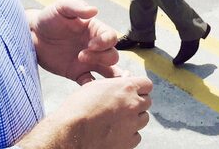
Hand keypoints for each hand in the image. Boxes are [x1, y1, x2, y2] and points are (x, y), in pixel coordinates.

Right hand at [19, 76, 152, 148]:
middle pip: (147, 101)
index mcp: (126, 88)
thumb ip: (115, 82)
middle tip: (123, 106)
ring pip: (144, 119)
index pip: (147, 84)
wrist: (71, 132)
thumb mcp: (96, 86)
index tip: (134, 91)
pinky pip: (136, 136)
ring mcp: (132, 124)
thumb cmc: (79, 108)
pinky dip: (129, 134)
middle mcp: (133, 105)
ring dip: (135, 118)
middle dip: (137, 102)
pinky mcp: (129, 141)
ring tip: (118, 120)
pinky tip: (116, 132)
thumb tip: (126, 77)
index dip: (140, 87)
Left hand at [29, 0, 122, 83]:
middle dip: (102, 58)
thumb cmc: (49, 17)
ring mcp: (88, 61)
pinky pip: (90, 83)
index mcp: (95, 30)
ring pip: (108, 71)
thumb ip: (77, 7)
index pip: (111, 37)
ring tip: (101, 83)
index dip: (105, 42)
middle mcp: (95, 46)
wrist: (32, 35)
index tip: (90, 45)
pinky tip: (86, 91)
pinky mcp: (77, 73)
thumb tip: (94, 10)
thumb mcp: (62, 7)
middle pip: (112, 55)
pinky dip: (92, 88)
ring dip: (109, 77)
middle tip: (81, 56)